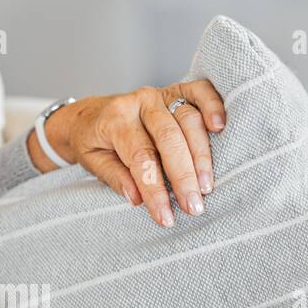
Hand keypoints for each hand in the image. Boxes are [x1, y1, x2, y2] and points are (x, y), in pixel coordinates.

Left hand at [28, 80, 226, 227]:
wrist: (87, 114)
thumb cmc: (92, 141)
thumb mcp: (91, 161)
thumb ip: (114, 177)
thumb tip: (137, 199)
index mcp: (114, 120)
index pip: (140, 157)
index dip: (155, 190)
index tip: (166, 217)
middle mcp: (138, 102)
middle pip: (168, 139)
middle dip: (183, 176)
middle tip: (194, 207)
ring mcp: (158, 94)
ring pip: (188, 120)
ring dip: (202, 155)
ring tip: (207, 186)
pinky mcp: (175, 90)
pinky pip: (199, 91)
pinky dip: (213, 105)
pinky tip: (220, 127)